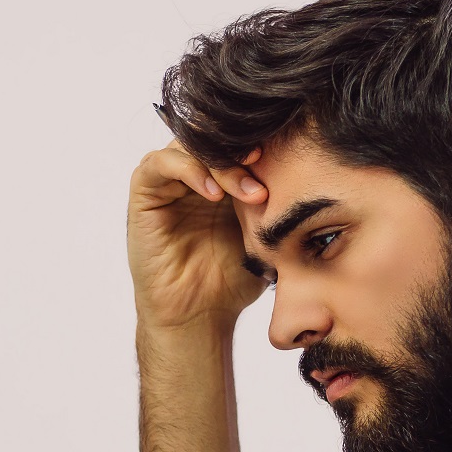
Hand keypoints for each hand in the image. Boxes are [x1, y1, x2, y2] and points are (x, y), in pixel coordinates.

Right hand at [127, 140, 269, 331]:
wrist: (199, 314)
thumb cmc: (231, 279)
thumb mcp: (262, 231)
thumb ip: (273, 197)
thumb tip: (305, 165)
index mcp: (222, 178)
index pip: (238, 141)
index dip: (261, 142)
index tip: (288, 159)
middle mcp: (193, 174)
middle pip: (214, 137)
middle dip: (244, 151)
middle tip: (268, 171)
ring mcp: (168, 181)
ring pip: (191, 144)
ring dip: (223, 163)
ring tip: (250, 193)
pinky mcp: (145, 193)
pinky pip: (160, 163)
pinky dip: (190, 171)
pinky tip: (214, 195)